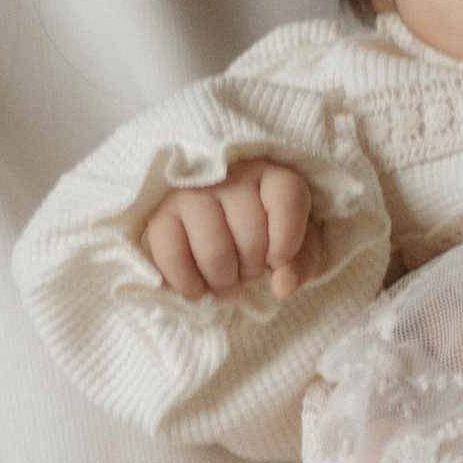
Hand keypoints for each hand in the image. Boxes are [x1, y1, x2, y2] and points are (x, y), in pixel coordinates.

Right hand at [139, 162, 319, 300]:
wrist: (211, 223)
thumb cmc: (260, 233)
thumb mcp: (294, 245)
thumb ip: (302, 264)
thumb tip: (282, 287)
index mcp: (270, 174)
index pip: (288, 196)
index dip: (289, 238)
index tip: (279, 260)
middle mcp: (228, 174)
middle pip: (251, 234)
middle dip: (252, 269)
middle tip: (246, 273)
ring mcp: (190, 191)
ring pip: (214, 249)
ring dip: (222, 280)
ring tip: (225, 282)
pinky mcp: (160, 213)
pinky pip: (172, 254)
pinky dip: (187, 282)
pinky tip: (197, 288)